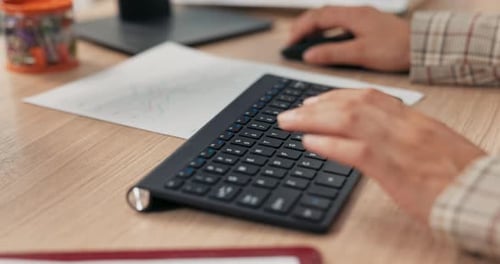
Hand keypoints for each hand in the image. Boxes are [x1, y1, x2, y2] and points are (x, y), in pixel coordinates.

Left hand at [277, 89, 485, 223]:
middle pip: (353, 104)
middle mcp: (405, 125)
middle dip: (318, 104)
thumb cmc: (462, 177)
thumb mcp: (435, 146)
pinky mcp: (393, 169)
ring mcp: (399, 144)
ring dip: (313, 119)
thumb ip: (406, 136)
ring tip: (290, 122)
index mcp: (415, 120)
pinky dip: (328, 143)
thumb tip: (379, 137)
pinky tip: (310, 142)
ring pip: (347, 119)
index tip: (318, 99)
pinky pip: (354, 149)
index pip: (371, 96)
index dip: (338, 95)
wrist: (484, 195)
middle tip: (294, 110)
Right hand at [288, 6, 410, 71]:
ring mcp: (363, 18)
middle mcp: (356, 13)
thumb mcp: (360, 53)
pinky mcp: (369, 25)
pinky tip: (328, 42)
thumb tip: (309, 55)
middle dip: (304, 26)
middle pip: (321, 14)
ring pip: (331, 18)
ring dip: (315, 28)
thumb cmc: (396, 48)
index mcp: (352, 15)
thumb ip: (332, 54)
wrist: (424, 47)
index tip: (289, 44)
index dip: (300, 30)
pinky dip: (328, 31)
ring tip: (305, 42)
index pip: (317, 18)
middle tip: (293, 42)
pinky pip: (341, 24)